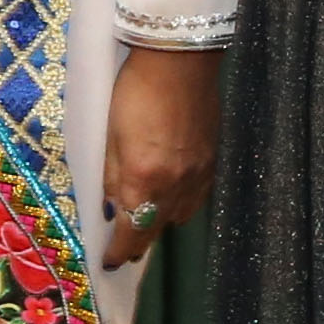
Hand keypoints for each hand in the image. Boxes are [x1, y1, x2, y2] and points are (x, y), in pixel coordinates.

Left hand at [99, 45, 219, 270]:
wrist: (180, 61)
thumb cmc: (134, 92)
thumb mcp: (109, 134)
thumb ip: (110, 176)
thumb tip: (111, 207)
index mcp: (143, 178)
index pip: (131, 231)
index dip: (119, 251)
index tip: (109, 262)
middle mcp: (176, 185)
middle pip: (157, 230)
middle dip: (138, 242)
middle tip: (123, 248)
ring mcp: (199, 176)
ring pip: (179, 217)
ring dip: (159, 223)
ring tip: (144, 219)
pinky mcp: (214, 163)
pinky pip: (196, 198)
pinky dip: (179, 204)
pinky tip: (169, 195)